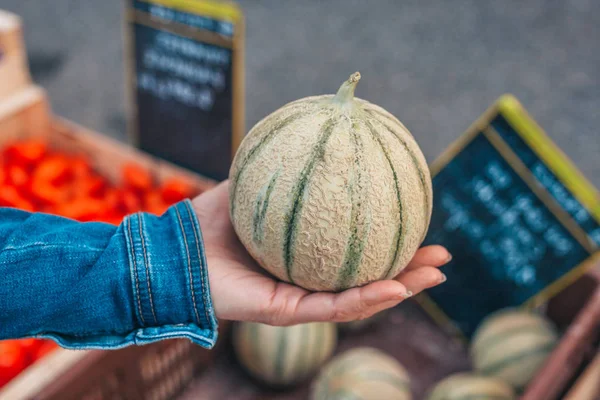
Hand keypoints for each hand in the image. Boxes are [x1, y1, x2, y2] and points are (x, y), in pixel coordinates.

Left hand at [193, 180, 449, 325]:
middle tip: (441, 257)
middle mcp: (306, 280)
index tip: (418, 226)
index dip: (389, 242)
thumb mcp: (254, 185)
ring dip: (400, 288)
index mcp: (305, 256)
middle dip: (407, 270)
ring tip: (435, 275)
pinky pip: (333, 307)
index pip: (355, 251)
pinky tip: (396, 285)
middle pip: (367, 278)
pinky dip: (366, 298)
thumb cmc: (209, 221)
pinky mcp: (285, 312)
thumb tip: (316, 133)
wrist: (174, 252)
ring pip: (360, 298)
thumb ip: (285, 167)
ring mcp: (298, 300)